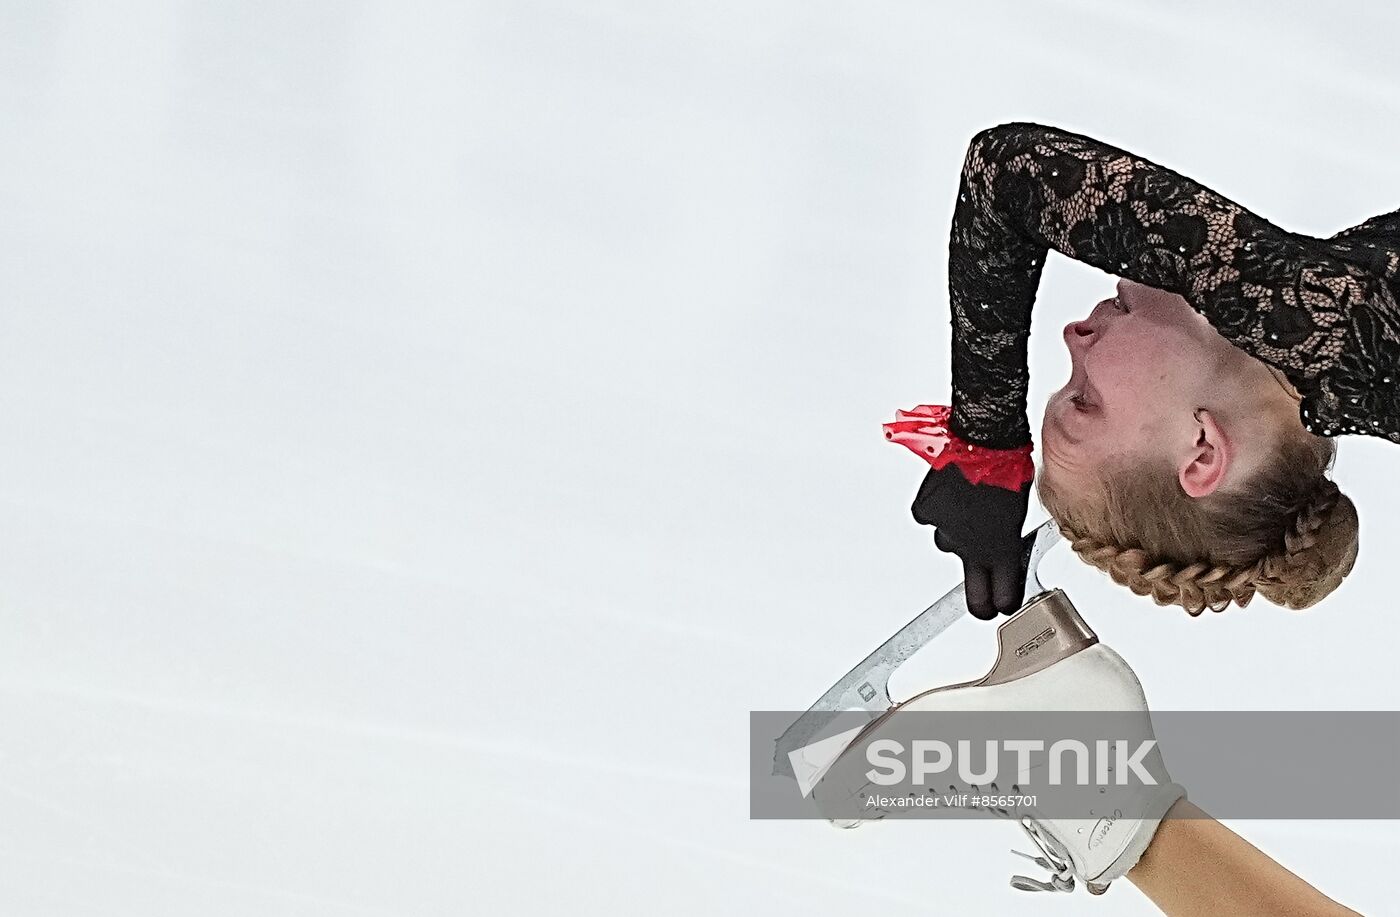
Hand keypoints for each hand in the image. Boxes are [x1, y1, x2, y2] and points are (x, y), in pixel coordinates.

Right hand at [911, 462, 1029, 618]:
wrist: (985, 439)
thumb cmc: (1010, 466)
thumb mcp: (1020, 507)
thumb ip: (1009, 531)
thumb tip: (1002, 535)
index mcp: (1003, 547)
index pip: (1003, 593)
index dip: (1003, 602)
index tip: (1003, 605)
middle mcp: (972, 547)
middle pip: (974, 593)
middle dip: (980, 603)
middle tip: (983, 607)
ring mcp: (947, 531)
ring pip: (948, 542)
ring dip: (956, 531)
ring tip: (966, 507)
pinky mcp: (926, 511)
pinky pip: (929, 516)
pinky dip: (936, 507)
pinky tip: (948, 492)